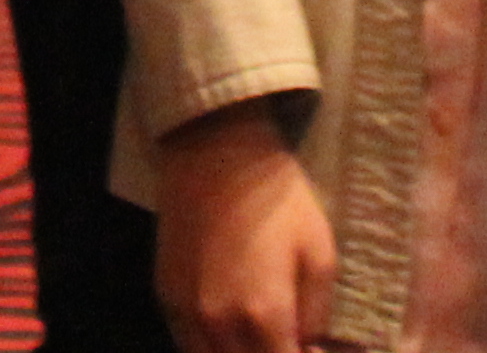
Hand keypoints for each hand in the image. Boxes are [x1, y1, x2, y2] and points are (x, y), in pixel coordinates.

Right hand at [155, 102, 335, 352]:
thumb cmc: (278, 200)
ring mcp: (186, 314)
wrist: (217, 153)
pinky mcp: (166, 297)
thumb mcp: (320, 252)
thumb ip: (318, 315)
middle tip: (285, 339)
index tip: (312, 347)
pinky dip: (210, 348)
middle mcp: (219, 326)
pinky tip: (230, 330)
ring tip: (259, 338)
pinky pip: (188, 345)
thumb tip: (312, 348)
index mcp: (264, 316)